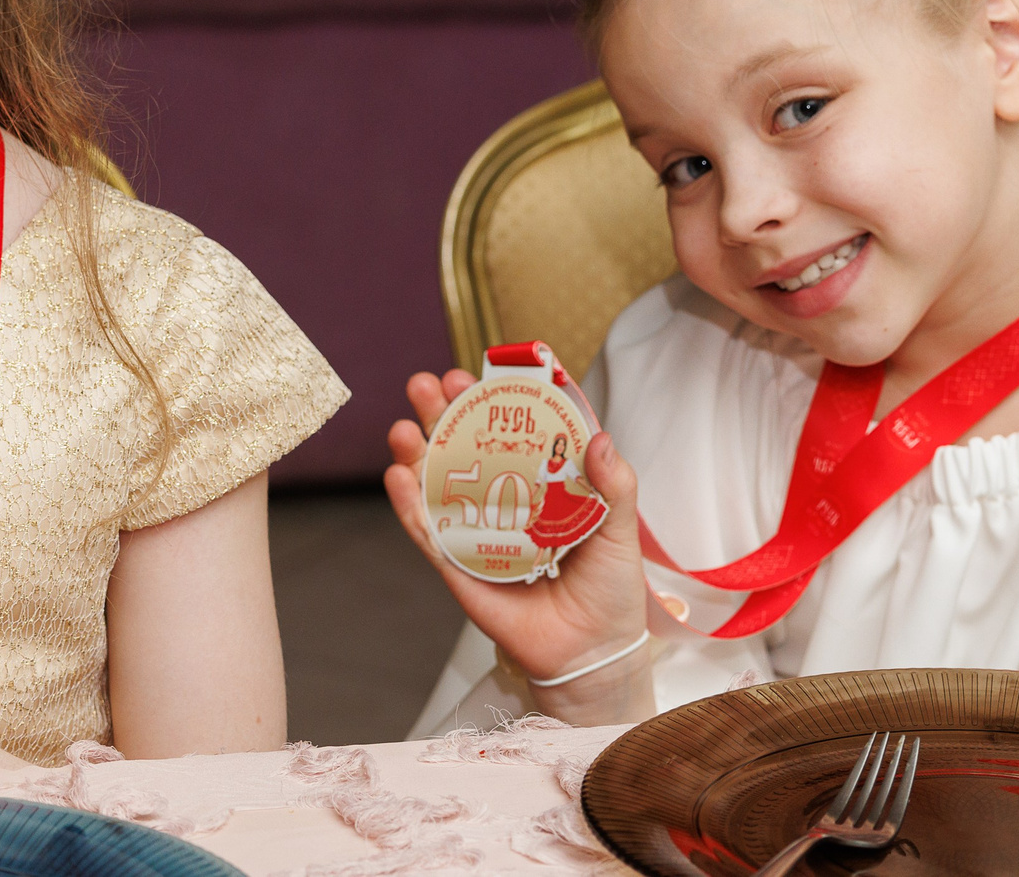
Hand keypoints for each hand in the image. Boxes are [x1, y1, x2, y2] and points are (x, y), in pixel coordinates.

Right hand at [382, 371, 654, 722]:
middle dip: (445, 411)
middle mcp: (503, 500)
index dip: (499, 399)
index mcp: (542, 483)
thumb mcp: (621, 529)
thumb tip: (598, 437)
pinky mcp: (458, 568)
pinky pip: (428, 534)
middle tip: (432, 382)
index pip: (515, 430)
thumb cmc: (611, 588)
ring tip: (404, 423)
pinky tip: (397, 476)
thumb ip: (614, 484)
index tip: (488, 368)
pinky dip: (408, 505)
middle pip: (466, 446)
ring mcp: (476, 532)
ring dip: (416, 449)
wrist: (595, 651)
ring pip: (437, 483)